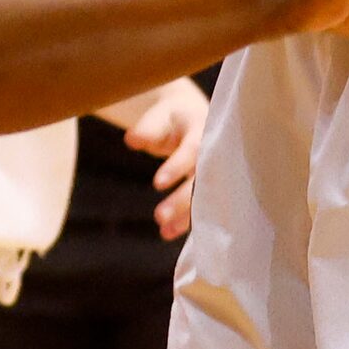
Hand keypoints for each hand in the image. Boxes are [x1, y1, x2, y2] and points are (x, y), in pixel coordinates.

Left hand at [122, 78, 209, 240]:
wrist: (192, 117)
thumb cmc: (173, 117)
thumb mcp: (161, 116)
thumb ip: (148, 128)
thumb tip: (132, 139)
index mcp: (203, 128)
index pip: (192, 150)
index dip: (177, 167)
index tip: (157, 183)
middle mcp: (215, 152)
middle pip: (202, 178)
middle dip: (183, 199)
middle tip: (159, 216)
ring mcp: (216, 171)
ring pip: (205, 196)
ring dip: (186, 215)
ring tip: (164, 231)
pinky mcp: (211, 186)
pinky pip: (202, 205)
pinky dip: (186, 220)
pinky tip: (169, 232)